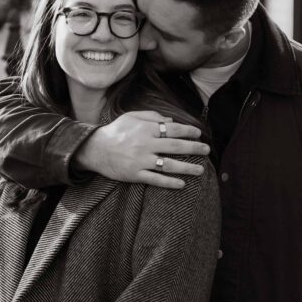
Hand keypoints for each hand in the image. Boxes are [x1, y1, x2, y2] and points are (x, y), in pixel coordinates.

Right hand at [74, 112, 209, 187]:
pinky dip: (170, 182)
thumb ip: (151, 117)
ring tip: (200, 170)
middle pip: (175, 147)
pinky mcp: (135, 175)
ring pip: (169, 165)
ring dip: (187, 168)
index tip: (198, 134)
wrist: (94, 149)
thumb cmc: (115, 131)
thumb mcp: (131, 117)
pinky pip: (156, 180)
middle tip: (207, 151)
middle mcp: (145, 145)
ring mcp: (140, 161)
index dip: (188, 132)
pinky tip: (182, 184)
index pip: (172, 129)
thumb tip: (171, 121)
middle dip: (194, 148)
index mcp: (145, 129)